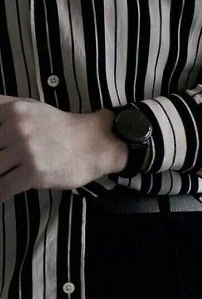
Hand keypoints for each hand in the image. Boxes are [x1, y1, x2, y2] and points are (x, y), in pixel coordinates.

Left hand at [0, 96, 127, 201]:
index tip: (1, 150)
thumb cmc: (60, 127)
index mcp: (15, 111)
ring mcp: (26, 150)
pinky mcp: (33, 173)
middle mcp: (18, 128)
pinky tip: (2, 194)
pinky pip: (2, 189)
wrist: (96, 144)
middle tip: (4, 163)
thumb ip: (3, 104)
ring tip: (5, 175)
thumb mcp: (31, 107)